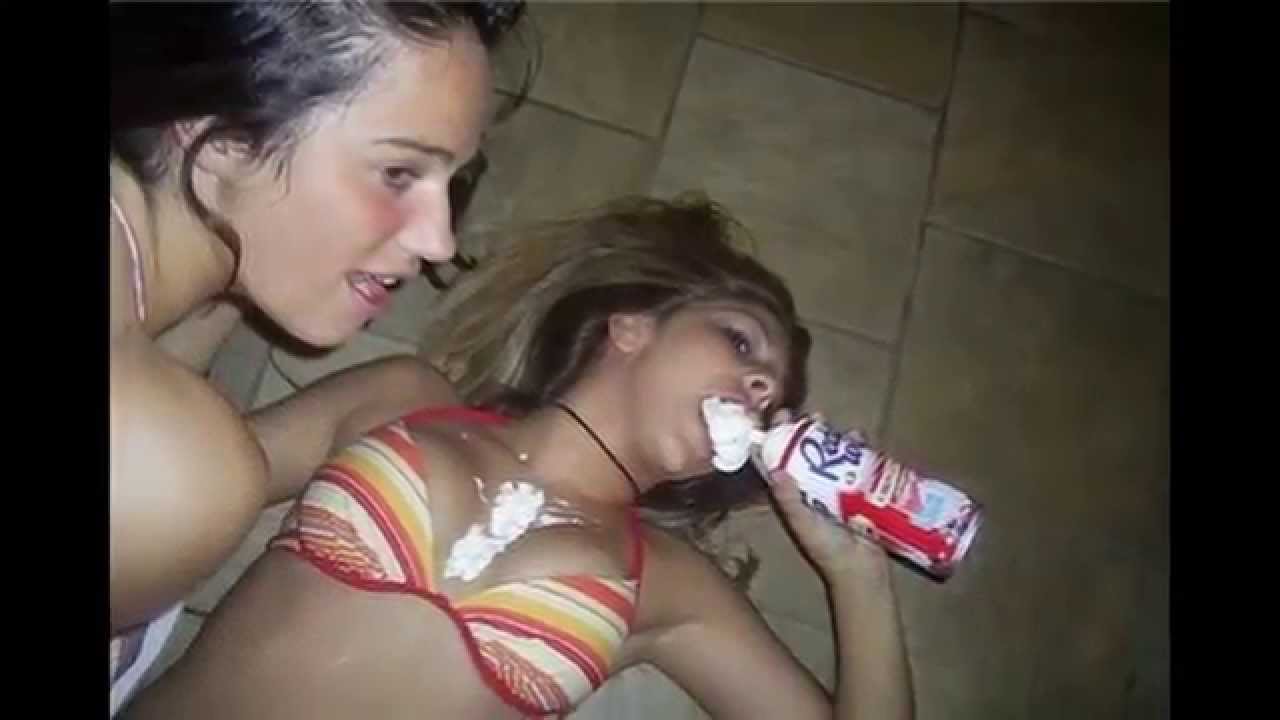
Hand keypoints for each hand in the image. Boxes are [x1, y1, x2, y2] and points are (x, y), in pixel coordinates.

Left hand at [756, 412, 890, 584]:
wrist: (862, 568)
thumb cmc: (827, 549)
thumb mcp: (804, 524)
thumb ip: (790, 500)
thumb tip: (775, 470)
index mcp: (794, 495)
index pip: (782, 462)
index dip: (779, 440)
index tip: (779, 418)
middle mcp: (812, 487)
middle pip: (807, 453)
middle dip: (807, 432)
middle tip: (810, 414)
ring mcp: (836, 487)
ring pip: (831, 454)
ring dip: (830, 436)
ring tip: (829, 420)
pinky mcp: (859, 489)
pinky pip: (857, 463)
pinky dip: (857, 449)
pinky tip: (858, 436)